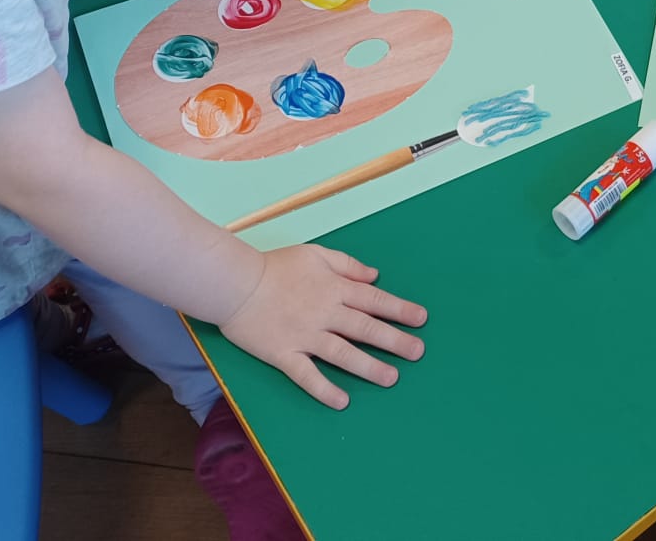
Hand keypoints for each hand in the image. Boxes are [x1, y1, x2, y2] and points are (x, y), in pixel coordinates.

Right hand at [219, 245, 426, 409]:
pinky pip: (306, 375)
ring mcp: (304, 336)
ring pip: (343, 353)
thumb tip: (374, 276)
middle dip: (394, 340)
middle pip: (365, 328)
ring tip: (391, 378)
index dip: (399, 310)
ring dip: (368, 366)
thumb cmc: (275, 266)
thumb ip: (347, 265)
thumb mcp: (315, 254)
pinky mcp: (283, 354)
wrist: (234, 284)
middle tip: (418, 352)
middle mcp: (324, 313)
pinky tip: (342, 401)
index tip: (421, 320)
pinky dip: (324, 388)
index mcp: (334, 288)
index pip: (373, 300)